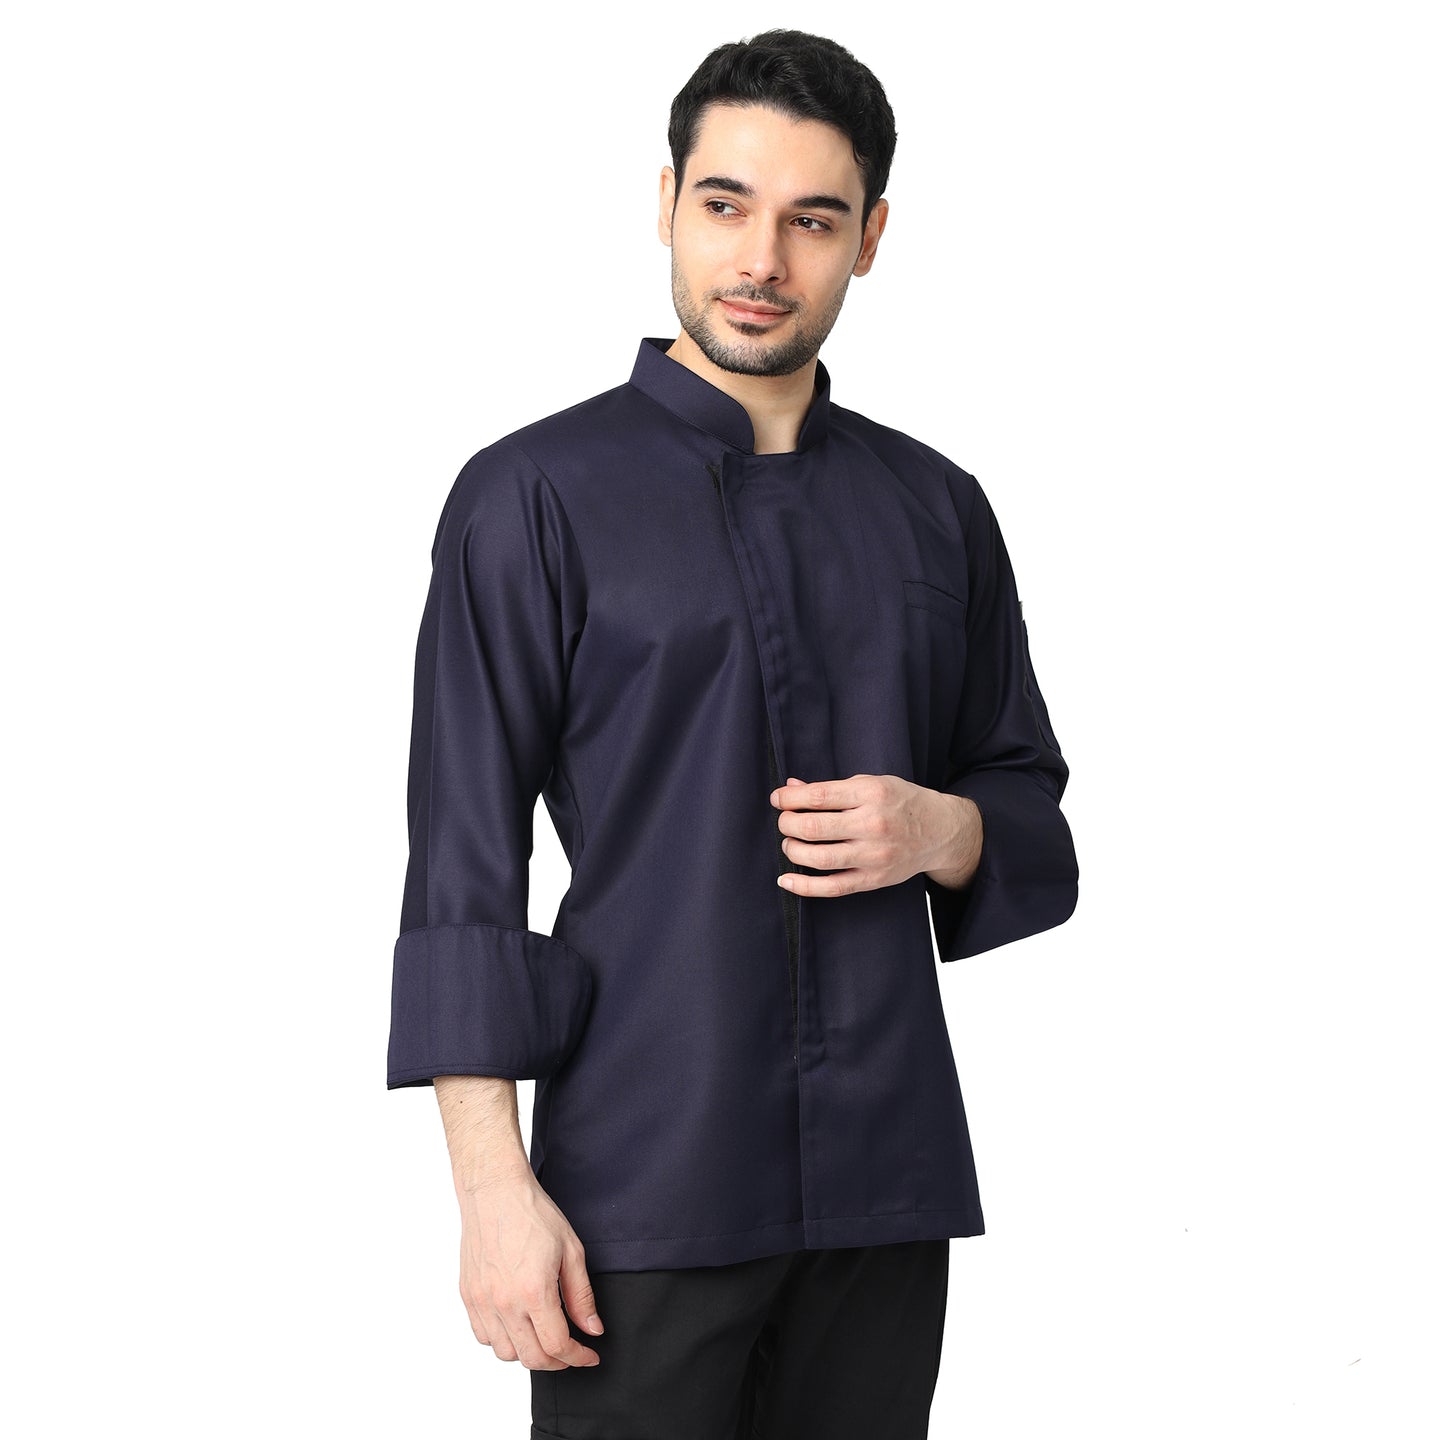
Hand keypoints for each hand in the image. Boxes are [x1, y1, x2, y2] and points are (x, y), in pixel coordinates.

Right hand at [456, 1164, 603, 1369]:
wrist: (494, 1191)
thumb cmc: (532, 1213)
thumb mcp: (571, 1250)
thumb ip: (581, 1296)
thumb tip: (591, 1329)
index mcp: (533, 1291)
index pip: (557, 1346)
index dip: (578, 1357)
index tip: (589, 1355)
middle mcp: (504, 1302)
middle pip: (531, 1358)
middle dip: (557, 1363)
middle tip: (570, 1352)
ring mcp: (482, 1301)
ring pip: (505, 1352)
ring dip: (527, 1353)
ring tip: (543, 1337)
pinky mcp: (468, 1295)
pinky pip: (483, 1336)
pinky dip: (502, 1340)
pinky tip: (517, 1325)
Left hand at [769, 773, 982, 896]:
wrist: (941, 831)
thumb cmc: (902, 802)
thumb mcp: (871, 783)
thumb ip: (832, 789)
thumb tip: (792, 788)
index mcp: (871, 794)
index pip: (818, 796)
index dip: (789, 798)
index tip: (777, 799)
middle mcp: (873, 824)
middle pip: (813, 827)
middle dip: (787, 824)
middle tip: (784, 821)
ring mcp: (873, 856)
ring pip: (818, 858)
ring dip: (792, 849)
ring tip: (790, 842)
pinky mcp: (873, 879)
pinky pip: (832, 887)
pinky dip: (804, 886)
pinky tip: (786, 879)